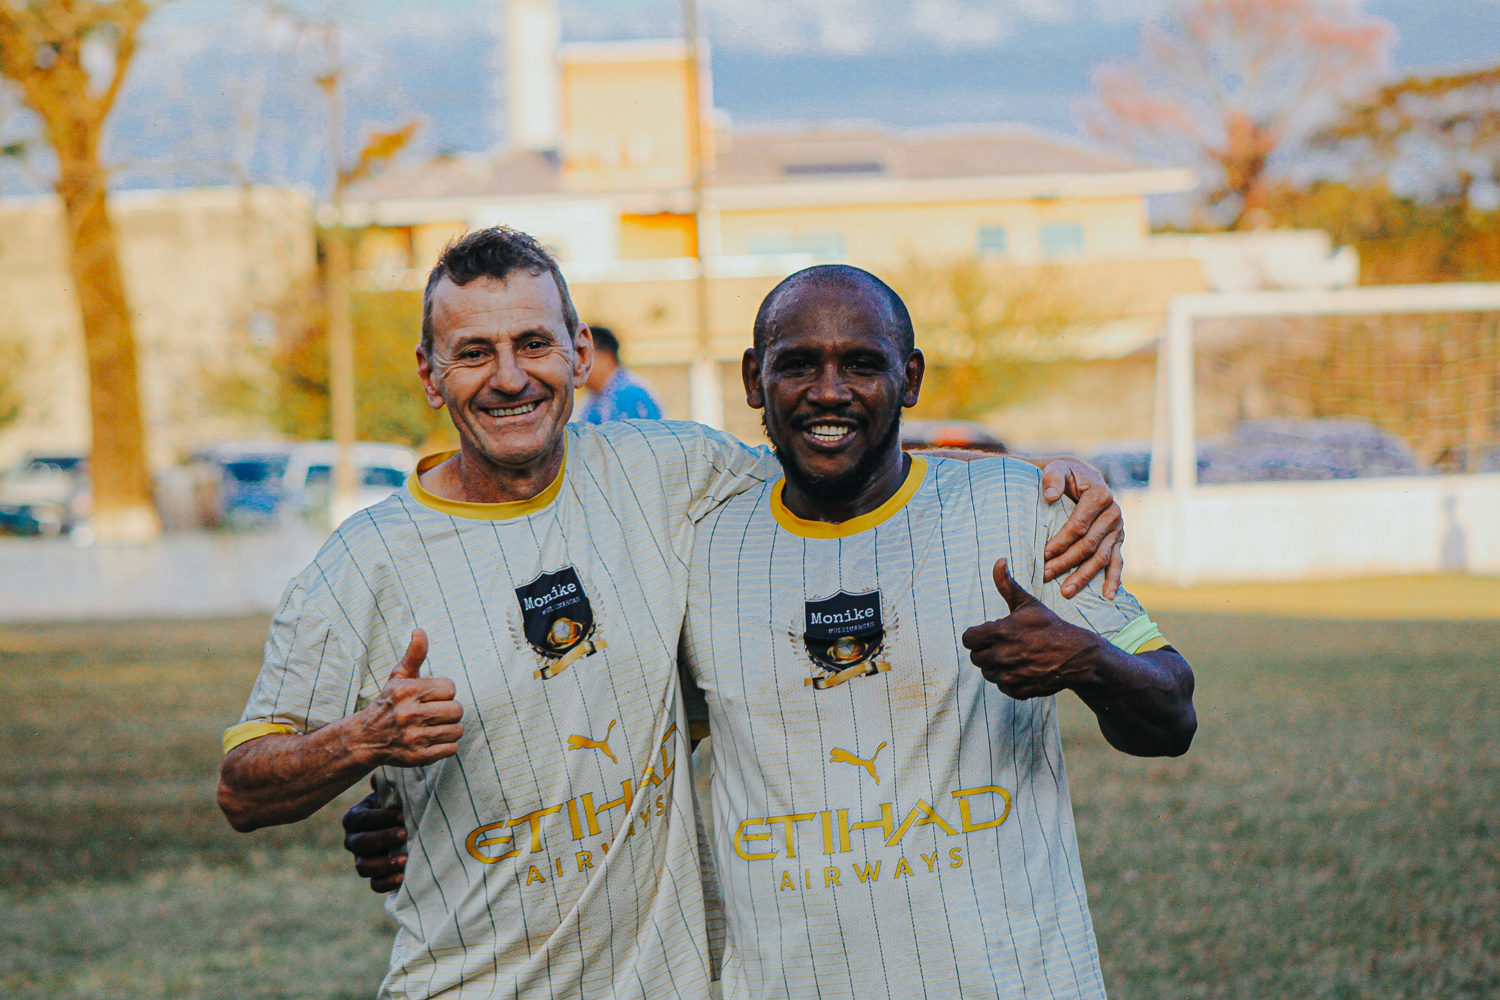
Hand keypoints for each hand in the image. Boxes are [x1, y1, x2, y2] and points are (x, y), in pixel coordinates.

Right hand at [343, 781, 408, 892]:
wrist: (407, 824)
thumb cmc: (397, 804)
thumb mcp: (392, 793)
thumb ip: (386, 785)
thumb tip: (376, 778)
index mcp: (354, 817)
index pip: (360, 819)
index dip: (379, 818)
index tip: (401, 814)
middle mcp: (353, 840)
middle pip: (359, 844)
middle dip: (383, 838)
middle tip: (405, 833)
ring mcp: (362, 860)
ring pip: (363, 867)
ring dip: (384, 864)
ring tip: (406, 859)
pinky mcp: (374, 876)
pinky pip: (374, 885)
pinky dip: (386, 883)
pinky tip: (403, 877)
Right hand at [352, 629, 464, 767]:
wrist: (366, 739)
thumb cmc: (389, 703)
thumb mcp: (399, 677)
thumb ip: (414, 655)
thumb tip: (420, 630)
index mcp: (406, 691)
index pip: (450, 688)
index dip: (445, 692)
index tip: (432, 696)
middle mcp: (409, 714)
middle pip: (457, 710)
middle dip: (450, 710)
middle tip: (436, 712)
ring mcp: (413, 738)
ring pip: (457, 729)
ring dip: (451, 728)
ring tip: (436, 726)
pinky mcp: (418, 757)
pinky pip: (452, 748)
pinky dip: (447, 744)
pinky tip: (433, 739)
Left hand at [961, 559, 1102, 698]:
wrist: (1077, 656)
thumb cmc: (1051, 627)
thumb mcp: (1028, 604)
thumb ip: (1007, 584)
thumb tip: (999, 561)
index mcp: (1000, 633)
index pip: (968, 639)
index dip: (977, 635)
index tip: (988, 633)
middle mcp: (1001, 656)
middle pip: (975, 657)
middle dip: (986, 650)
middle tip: (1003, 645)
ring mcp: (1009, 676)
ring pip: (987, 673)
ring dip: (996, 666)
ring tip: (1014, 656)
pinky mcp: (1018, 690)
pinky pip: (1001, 686)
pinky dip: (1009, 679)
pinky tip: (1023, 668)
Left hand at [1039, 458, 1123, 599]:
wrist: (1082, 476)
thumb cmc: (1065, 474)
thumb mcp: (1057, 468)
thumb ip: (1052, 478)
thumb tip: (1049, 497)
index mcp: (1100, 495)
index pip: (1079, 525)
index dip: (1061, 541)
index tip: (1043, 554)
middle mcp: (1113, 513)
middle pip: (1089, 545)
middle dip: (1067, 562)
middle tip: (1046, 575)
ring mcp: (1117, 529)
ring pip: (1101, 557)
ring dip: (1084, 576)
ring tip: (1066, 592)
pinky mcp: (1118, 540)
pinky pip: (1117, 562)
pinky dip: (1113, 579)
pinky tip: (1108, 596)